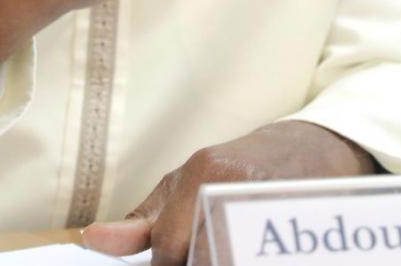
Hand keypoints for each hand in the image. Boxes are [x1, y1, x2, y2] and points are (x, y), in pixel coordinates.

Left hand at [83, 121, 381, 265]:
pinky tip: (249, 251)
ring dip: (223, 255)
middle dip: (199, 261)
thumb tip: (92, 239)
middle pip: (200, 258)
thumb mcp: (181, 189)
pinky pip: (262, 254)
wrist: (308, 147)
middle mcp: (234, 179)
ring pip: (228, 255)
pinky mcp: (301, 212)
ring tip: (227, 249)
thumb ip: (139, 224)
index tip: (176, 262)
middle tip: (208, 250)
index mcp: (200, 172)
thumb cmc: (233, 173)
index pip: (169, 249)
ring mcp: (270, 195)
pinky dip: (249, 254)